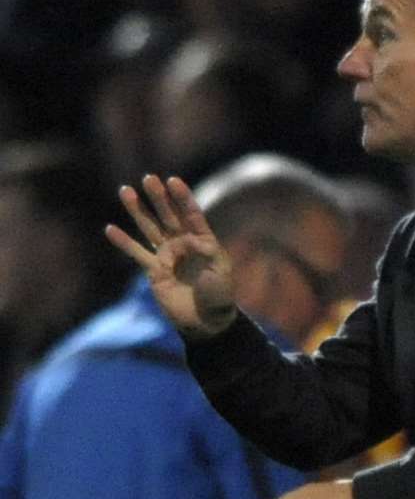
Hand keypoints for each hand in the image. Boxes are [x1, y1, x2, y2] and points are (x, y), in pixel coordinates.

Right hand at [104, 174, 236, 337]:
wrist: (207, 321)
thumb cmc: (219, 294)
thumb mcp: (220, 269)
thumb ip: (206, 250)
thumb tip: (189, 237)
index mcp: (203, 240)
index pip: (191, 214)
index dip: (183, 197)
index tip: (172, 180)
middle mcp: (183, 244)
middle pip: (168, 216)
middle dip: (158, 197)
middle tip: (148, 178)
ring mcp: (167, 256)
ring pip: (149, 228)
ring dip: (137, 211)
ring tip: (125, 191)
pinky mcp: (154, 271)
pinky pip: (137, 254)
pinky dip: (124, 242)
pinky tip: (110, 229)